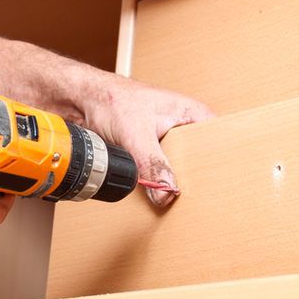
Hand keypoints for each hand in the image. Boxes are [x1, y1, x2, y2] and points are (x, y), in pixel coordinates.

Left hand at [67, 73, 212, 208]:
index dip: (219, 165)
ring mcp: (166, 142)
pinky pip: (160, 174)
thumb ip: (152, 163)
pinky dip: (156, 183)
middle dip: (193, 180)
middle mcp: (183, 128)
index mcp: (192, 115)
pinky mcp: (149, 154)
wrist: (80, 101)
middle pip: (200, 162)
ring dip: (171, 183)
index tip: (215, 186)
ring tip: (173, 198)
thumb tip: (166, 192)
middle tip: (194, 200)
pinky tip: (155, 194)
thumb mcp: (136, 133)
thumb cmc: (110, 99)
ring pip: (179, 170)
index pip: (219, 143)